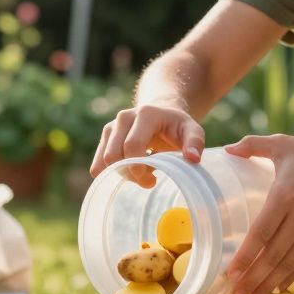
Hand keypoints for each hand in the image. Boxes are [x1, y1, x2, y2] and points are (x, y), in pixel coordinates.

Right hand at [91, 103, 206, 187]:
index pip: (132, 145)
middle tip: (149, 180)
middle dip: (130, 174)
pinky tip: (130, 171)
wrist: (161, 114)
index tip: (152, 180)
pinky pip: (98, 164)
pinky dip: (112, 174)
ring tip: (141, 173)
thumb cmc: (177, 126)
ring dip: (122, 174)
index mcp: (145, 114)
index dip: (138, 168)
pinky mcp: (105, 137)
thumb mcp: (192, 130)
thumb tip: (192, 159)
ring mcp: (112, 127)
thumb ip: (195, 142)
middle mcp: (124, 117)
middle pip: (114, 155)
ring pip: (104, 161)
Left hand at [224, 135, 293, 293]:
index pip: (262, 233)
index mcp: (284, 196)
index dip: (247, 256)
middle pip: (273, 255)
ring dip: (270, 284)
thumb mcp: (283, 144)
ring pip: (288, 263)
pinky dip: (290, 277)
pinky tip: (277, 289)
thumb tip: (227, 149)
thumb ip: (253, 145)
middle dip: (254, 278)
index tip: (231, 273)